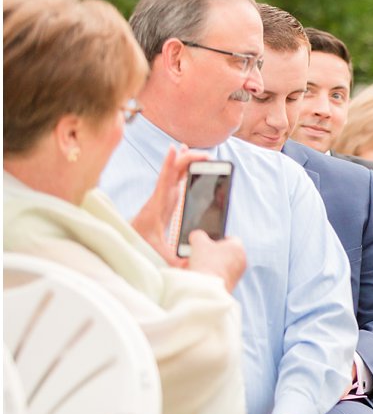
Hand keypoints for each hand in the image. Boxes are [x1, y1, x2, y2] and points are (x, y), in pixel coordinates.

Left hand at [131, 145, 207, 264]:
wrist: (125, 244)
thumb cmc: (139, 246)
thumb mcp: (156, 253)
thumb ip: (173, 259)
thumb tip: (191, 264)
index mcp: (158, 206)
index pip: (164, 180)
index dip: (170, 164)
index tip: (175, 149)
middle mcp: (160, 197)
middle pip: (174, 172)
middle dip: (188, 160)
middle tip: (206, 156)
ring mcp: (163, 197)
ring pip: (174, 174)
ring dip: (186, 162)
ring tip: (199, 153)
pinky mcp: (166, 200)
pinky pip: (175, 180)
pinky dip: (181, 169)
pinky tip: (186, 162)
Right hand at [185, 230, 244, 292]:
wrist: (207, 289)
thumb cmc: (206, 263)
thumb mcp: (198, 242)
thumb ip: (198, 235)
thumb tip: (197, 236)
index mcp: (238, 247)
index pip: (229, 238)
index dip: (216, 238)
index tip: (206, 241)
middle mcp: (242, 261)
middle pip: (223, 253)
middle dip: (209, 253)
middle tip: (197, 254)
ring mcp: (237, 274)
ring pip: (220, 265)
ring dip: (207, 264)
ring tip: (192, 265)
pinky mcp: (231, 285)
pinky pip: (219, 276)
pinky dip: (209, 275)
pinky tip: (197, 276)